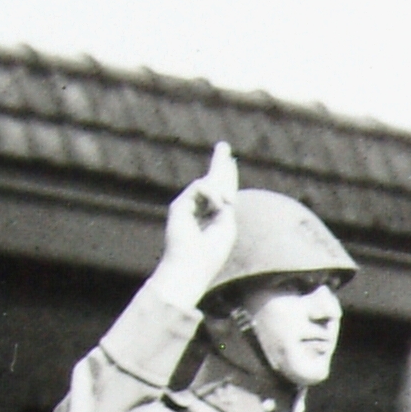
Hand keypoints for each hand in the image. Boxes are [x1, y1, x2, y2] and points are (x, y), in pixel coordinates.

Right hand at [157, 142, 240, 300]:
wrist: (191, 265)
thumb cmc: (211, 252)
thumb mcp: (226, 225)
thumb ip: (225, 204)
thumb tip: (221, 188)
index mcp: (212, 216)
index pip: (221, 192)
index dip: (226, 177)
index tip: (231, 162)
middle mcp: (199, 209)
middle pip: (211, 181)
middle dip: (219, 164)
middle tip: (224, 146)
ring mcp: (188, 206)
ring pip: (207, 183)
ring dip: (220, 189)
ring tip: (225, 204)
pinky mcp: (179, 205)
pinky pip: (201, 187)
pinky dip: (212, 194)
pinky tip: (219, 205)